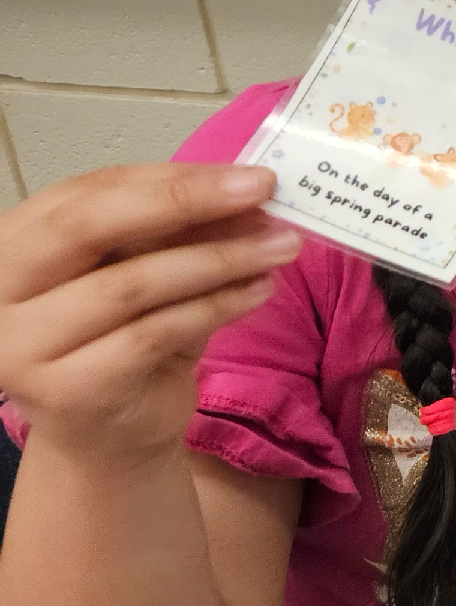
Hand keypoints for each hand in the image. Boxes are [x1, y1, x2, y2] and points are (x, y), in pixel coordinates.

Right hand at [0, 165, 299, 462]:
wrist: (109, 434)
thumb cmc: (121, 339)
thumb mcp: (143, 270)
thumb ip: (175, 231)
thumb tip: (245, 191)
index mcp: (8, 244)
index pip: (86, 192)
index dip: (170, 178)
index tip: (245, 172)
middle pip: (90, 226)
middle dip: (185, 202)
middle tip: (261, 191)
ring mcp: (21, 344)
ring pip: (131, 284)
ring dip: (218, 259)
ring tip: (279, 246)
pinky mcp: (66, 389)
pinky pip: (153, 333)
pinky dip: (215, 307)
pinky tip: (259, 291)